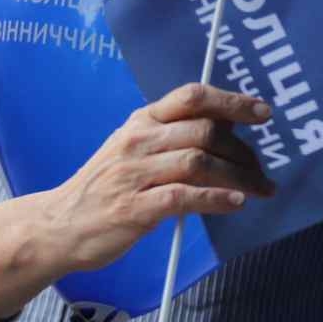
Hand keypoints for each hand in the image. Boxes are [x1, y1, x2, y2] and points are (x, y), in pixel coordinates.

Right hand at [41, 83, 275, 273]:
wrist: (60, 224)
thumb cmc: (106, 187)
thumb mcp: (135, 150)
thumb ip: (174, 137)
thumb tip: (227, 128)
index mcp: (141, 121)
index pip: (192, 97)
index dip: (231, 101)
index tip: (262, 112)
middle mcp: (138, 141)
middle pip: (203, 132)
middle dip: (242, 151)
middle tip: (261, 170)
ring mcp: (135, 174)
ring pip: (199, 162)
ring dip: (238, 176)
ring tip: (260, 189)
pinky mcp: (134, 208)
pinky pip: (184, 197)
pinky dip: (215, 198)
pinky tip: (236, 203)